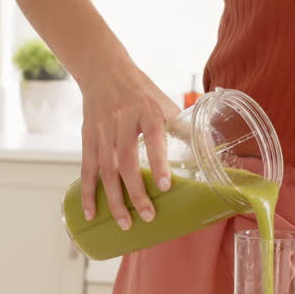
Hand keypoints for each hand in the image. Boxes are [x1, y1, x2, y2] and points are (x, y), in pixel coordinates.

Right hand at [78, 66, 180, 229]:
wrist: (103, 70)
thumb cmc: (139, 89)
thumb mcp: (163, 101)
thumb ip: (181, 126)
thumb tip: (207, 150)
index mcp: (146, 110)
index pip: (153, 138)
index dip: (158, 163)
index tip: (166, 186)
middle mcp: (121, 121)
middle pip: (125, 162)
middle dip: (136, 192)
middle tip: (148, 216)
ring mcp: (101, 131)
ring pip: (105, 171)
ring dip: (114, 200)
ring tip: (125, 223)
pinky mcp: (88, 138)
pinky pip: (87, 169)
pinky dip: (88, 192)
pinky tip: (90, 212)